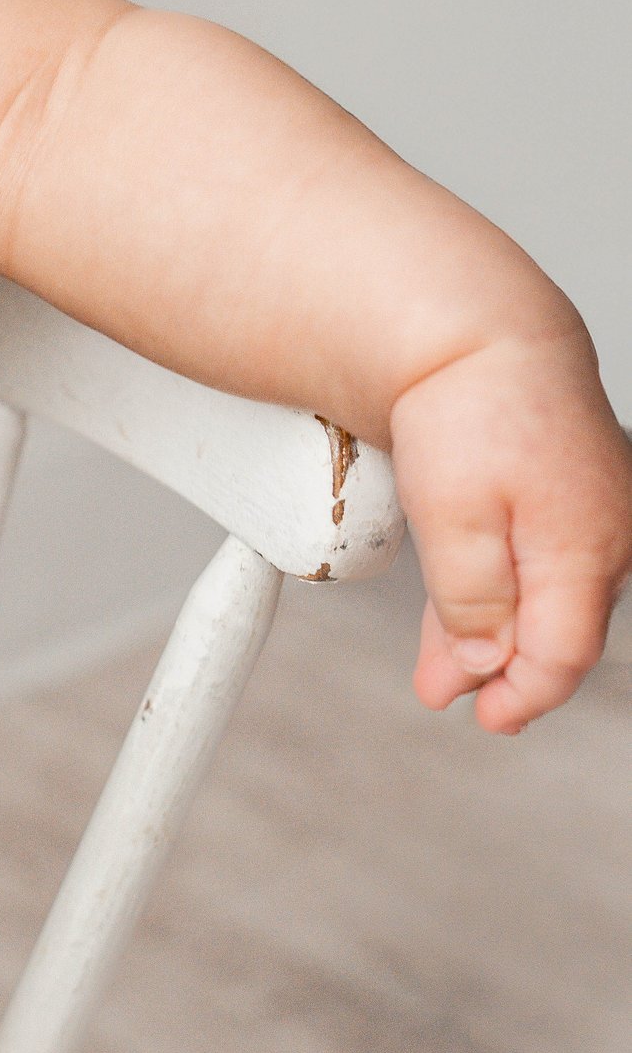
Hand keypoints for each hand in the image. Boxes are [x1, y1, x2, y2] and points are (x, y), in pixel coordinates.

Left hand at [390, 328, 631, 733]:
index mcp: (587, 548)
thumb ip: (470, 600)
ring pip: (550, 599)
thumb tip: (486, 664)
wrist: (480, 333)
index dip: (524, 695)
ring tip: (442, 674)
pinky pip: (545, 563)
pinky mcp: (578, 499)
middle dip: (506, 671)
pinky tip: (469, 622)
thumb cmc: (468, 411)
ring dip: (500, 635)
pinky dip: (506, 593)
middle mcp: (610, 537)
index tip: (485, 720)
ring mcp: (600, 515)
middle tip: (448, 699)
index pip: (564, 654)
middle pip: (560, 631)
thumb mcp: (451, 515)